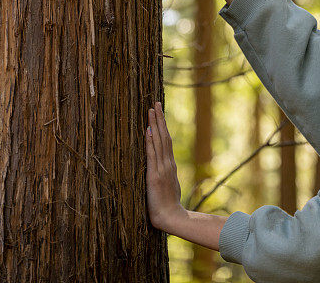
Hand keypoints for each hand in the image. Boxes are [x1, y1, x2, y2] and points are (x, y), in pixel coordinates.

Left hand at [145, 101, 185, 231]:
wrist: (171, 217)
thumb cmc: (168, 205)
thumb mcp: (168, 185)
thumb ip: (165, 174)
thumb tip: (163, 167)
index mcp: (170, 165)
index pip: (166, 140)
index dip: (162, 125)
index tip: (159, 112)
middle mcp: (167, 163)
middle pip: (163, 136)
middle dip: (159, 119)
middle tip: (155, 103)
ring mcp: (161, 168)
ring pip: (158, 141)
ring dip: (155, 125)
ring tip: (151, 110)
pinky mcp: (154, 175)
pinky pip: (152, 155)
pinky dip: (150, 142)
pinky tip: (148, 131)